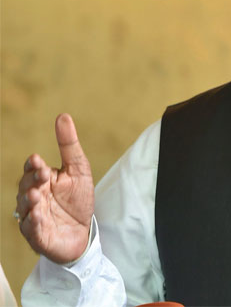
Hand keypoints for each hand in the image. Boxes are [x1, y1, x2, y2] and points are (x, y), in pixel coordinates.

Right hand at [16, 113, 93, 263]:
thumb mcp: (78, 170)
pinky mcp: (37, 235)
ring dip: (30, 201)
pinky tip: (38, 216)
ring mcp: (33, 216)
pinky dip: (33, 222)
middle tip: (42, 174)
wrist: (83, 232)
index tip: (38, 159)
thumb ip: (69, 145)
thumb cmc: (77, 199)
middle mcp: (34, 196)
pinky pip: (31, 228)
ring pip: (25, 207)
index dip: (33, 164)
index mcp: (42, 179)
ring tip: (37, 196)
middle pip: (26, 185)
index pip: (32, 168)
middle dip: (32, 180)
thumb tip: (62, 116)